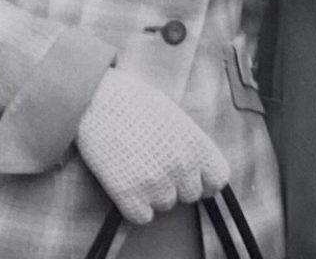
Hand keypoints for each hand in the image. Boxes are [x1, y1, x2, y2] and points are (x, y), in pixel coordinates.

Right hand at [76, 68, 229, 223]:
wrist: (98, 100)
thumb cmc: (133, 101)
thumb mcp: (172, 115)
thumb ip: (188, 142)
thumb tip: (194, 165)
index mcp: (196, 144)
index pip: (218, 179)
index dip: (205, 180)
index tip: (193, 176)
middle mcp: (182, 167)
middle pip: (190, 195)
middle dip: (176, 183)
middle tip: (155, 163)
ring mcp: (157, 183)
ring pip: (165, 204)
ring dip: (154, 192)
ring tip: (137, 165)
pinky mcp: (131, 197)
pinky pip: (142, 216)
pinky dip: (134, 205)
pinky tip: (126, 180)